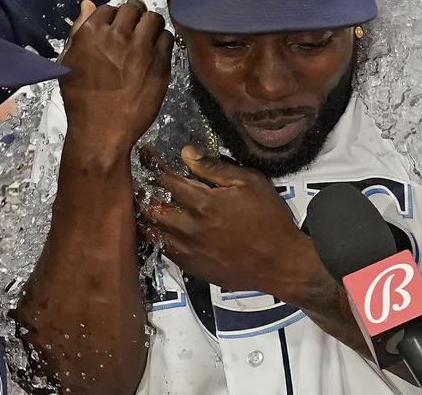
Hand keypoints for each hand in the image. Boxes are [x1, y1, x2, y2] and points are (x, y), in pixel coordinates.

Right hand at [58, 0, 172, 151]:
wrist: (102, 131)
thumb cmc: (81, 100)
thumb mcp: (69, 63)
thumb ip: (78, 31)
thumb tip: (88, 4)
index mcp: (91, 32)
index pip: (109, 8)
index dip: (114, 17)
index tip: (116, 28)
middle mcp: (118, 35)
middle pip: (134, 8)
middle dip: (134, 16)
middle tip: (134, 30)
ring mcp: (141, 48)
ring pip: (154, 19)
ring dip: (150, 25)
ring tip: (146, 39)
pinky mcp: (160, 63)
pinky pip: (168, 38)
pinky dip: (162, 41)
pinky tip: (155, 53)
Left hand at [138, 145, 319, 298]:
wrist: (281, 264)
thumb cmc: (270, 220)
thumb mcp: (249, 183)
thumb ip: (214, 168)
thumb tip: (187, 153)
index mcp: (202, 204)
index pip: (165, 179)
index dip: (151, 163)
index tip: (145, 153)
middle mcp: (189, 229)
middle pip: (149, 207)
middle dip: (141, 191)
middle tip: (140, 181)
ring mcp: (188, 251)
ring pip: (152, 232)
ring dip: (145, 215)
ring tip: (145, 204)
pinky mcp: (192, 268)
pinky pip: (163, 250)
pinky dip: (157, 236)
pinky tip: (161, 227)